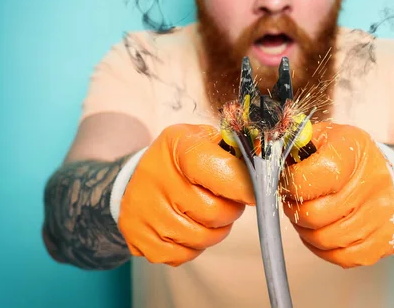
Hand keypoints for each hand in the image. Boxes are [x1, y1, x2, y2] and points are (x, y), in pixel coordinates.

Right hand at [115, 124, 254, 265]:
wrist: (134, 179)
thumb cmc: (177, 159)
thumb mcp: (200, 138)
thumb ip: (230, 150)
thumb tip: (260, 168)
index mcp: (180, 149)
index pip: (224, 173)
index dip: (245, 187)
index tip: (254, 191)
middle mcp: (160, 181)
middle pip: (217, 212)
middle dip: (230, 209)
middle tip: (225, 199)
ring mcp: (148, 214)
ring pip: (204, 238)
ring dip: (215, 230)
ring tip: (206, 212)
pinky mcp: (142, 240)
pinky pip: (185, 255)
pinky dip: (193, 246)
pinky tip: (187, 226)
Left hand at [280, 122, 393, 267]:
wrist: (386, 173)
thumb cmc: (346, 156)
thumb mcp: (321, 137)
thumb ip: (292, 145)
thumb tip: (260, 152)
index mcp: (352, 151)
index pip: (310, 178)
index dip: (290, 184)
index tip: (288, 181)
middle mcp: (373, 183)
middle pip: (315, 214)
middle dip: (295, 210)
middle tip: (294, 202)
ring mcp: (382, 214)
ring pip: (324, 239)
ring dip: (306, 231)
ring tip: (307, 215)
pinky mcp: (386, 239)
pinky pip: (342, 257)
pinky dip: (324, 249)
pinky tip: (322, 231)